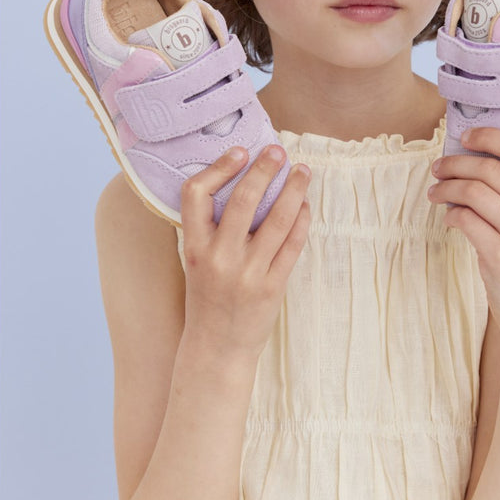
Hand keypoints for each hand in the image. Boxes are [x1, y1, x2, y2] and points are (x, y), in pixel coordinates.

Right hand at [179, 145, 310, 360]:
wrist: (217, 349)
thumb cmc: (207, 298)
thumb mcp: (196, 261)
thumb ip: (211, 227)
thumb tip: (240, 179)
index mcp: (194, 248)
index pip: (195, 195)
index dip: (217, 168)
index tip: (239, 151)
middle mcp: (219, 258)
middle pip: (243, 201)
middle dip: (264, 169)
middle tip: (278, 149)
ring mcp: (247, 274)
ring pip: (277, 220)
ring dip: (293, 189)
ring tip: (302, 170)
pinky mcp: (272, 287)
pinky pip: (293, 245)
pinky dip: (302, 219)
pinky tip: (305, 204)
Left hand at [427, 128, 499, 342]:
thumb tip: (480, 157)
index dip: (491, 137)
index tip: (466, 137)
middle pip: (492, 169)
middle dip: (457, 163)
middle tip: (438, 168)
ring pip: (474, 191)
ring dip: (447, 187)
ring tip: (435, 192)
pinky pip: (466, 219)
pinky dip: (451, 213)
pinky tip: (448, 217)